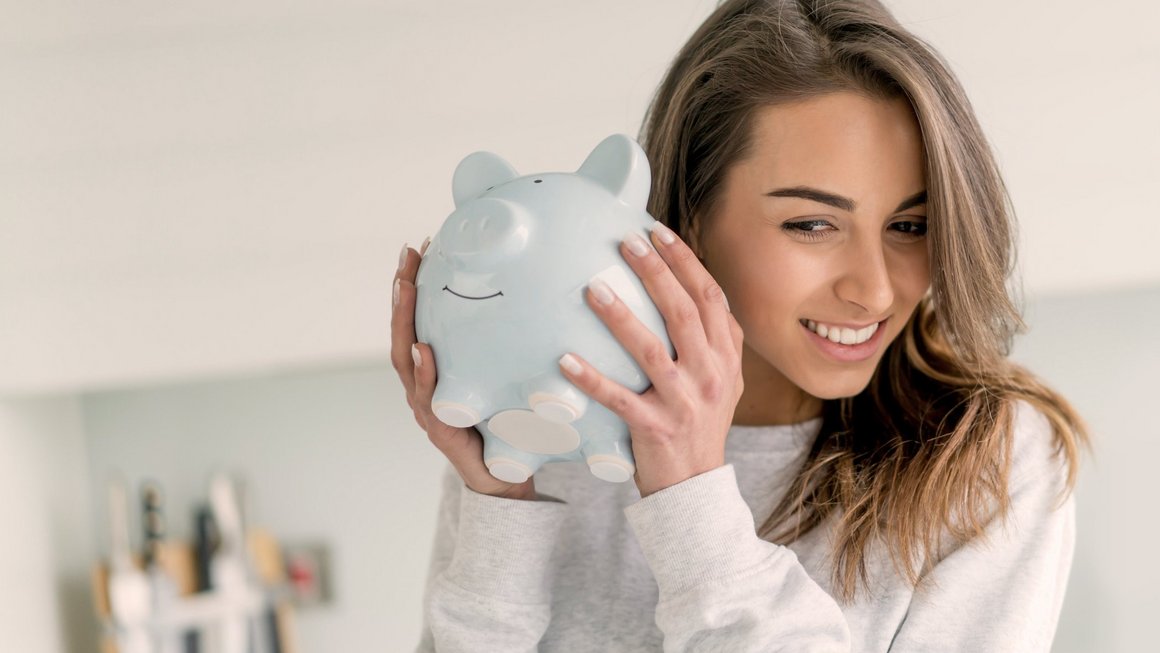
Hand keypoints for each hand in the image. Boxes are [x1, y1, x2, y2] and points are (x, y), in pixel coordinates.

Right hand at [392, 238, 537, 500]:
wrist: (507, 478)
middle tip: (407, 256)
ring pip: (406, 359)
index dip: (414, 285)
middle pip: (404, 331)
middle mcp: (425, 384)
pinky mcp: (441, 430)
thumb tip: (542, 293)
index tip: (419, 246)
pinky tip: (424, 351)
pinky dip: (423, 375)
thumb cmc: (508, 423)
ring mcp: (428, 407)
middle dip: (402, 293)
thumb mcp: (509, 376)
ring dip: (405, 322)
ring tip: (406, 288)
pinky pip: (427, 399)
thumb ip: (509, 345)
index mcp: (437, 369)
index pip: (420, 319)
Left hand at [558, 221, 744, 496]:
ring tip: (592, 290)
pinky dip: (592, 380)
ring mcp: (685, 403)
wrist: (696, 488)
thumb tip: (682, 285)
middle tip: (627, 243)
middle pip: (684, 313)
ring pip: (651, 351)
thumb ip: (711, 340)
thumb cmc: (700, 425)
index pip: (710, 298)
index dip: (686, 263)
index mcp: (727, 359)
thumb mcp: (722, 380)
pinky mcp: (656, 429)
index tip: (658, 232)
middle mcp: (712, 376)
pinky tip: (564, 360)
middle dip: (656, 273)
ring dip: (620, 318)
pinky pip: (620, 400)